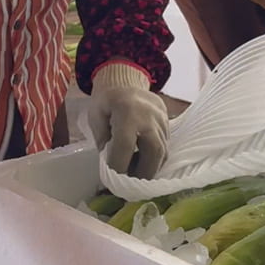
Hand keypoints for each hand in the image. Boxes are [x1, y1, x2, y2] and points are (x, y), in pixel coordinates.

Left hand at [88, 62, 167, 178]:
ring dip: (151, 167)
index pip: (125, 146)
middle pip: (154, 151)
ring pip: (163, 150)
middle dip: (143, 173)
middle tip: (132, 185)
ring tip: (137, 175)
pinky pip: (166, 144)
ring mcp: (162, 118)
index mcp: (127, 112)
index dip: (119, 166)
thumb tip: (110, 162)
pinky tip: (144, 162)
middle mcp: (149, 116)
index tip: (113, 181)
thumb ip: (102, 139)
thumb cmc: (106, 100)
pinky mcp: (168, 120)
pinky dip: (156, 157)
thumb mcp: (96, 116)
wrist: (125, 79)